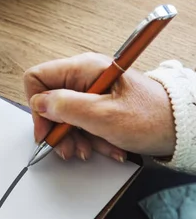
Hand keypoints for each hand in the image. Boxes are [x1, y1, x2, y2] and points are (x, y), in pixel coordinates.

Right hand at [24, 52, 175, 160]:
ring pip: (64, 116)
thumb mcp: (103, 115)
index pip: (37, 78)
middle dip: (58, 129)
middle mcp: (84, 76)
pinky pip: (81, 123)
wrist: (181, 128)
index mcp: (83, 69)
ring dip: (74, 138)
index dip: (37, 106)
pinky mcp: (99, 105)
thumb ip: (66, 107)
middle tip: (69, 147)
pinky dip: (89, 138)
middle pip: (50, 102)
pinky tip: (104, 147)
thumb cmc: (152, 117)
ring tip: (90, 150)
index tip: (47, 129)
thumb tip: (39, 104)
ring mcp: (91, 91)